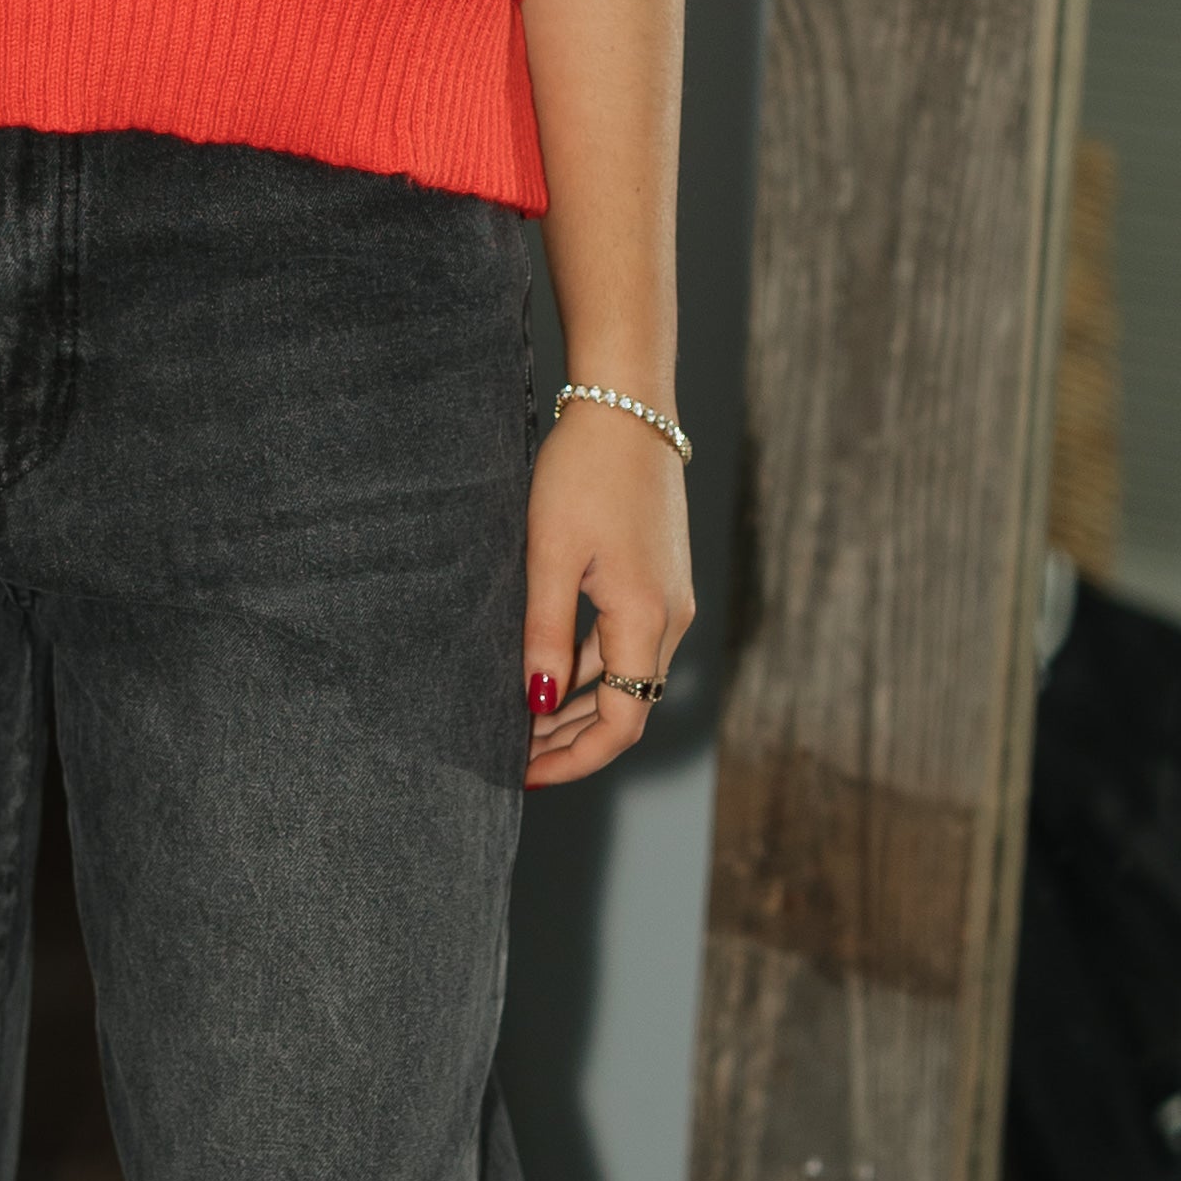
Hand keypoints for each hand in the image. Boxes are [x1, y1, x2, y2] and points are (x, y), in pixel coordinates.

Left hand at [523, 400, 694, 783]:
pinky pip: (622, 644)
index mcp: (646, 618)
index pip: (622, 722)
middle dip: (569, 740)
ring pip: (623, 678)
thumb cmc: (584, 472)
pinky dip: (585, 669)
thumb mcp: (550, 555)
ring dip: (575, 707)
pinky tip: (542, 673)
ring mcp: (667, 599)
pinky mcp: (656, 581)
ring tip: (517, 723)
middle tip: (511, 756)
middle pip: (625, 707)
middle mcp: (668, 618)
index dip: (576, 758)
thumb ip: (544, 634)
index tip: (525, 772)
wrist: (626, 408)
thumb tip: (536, 703)